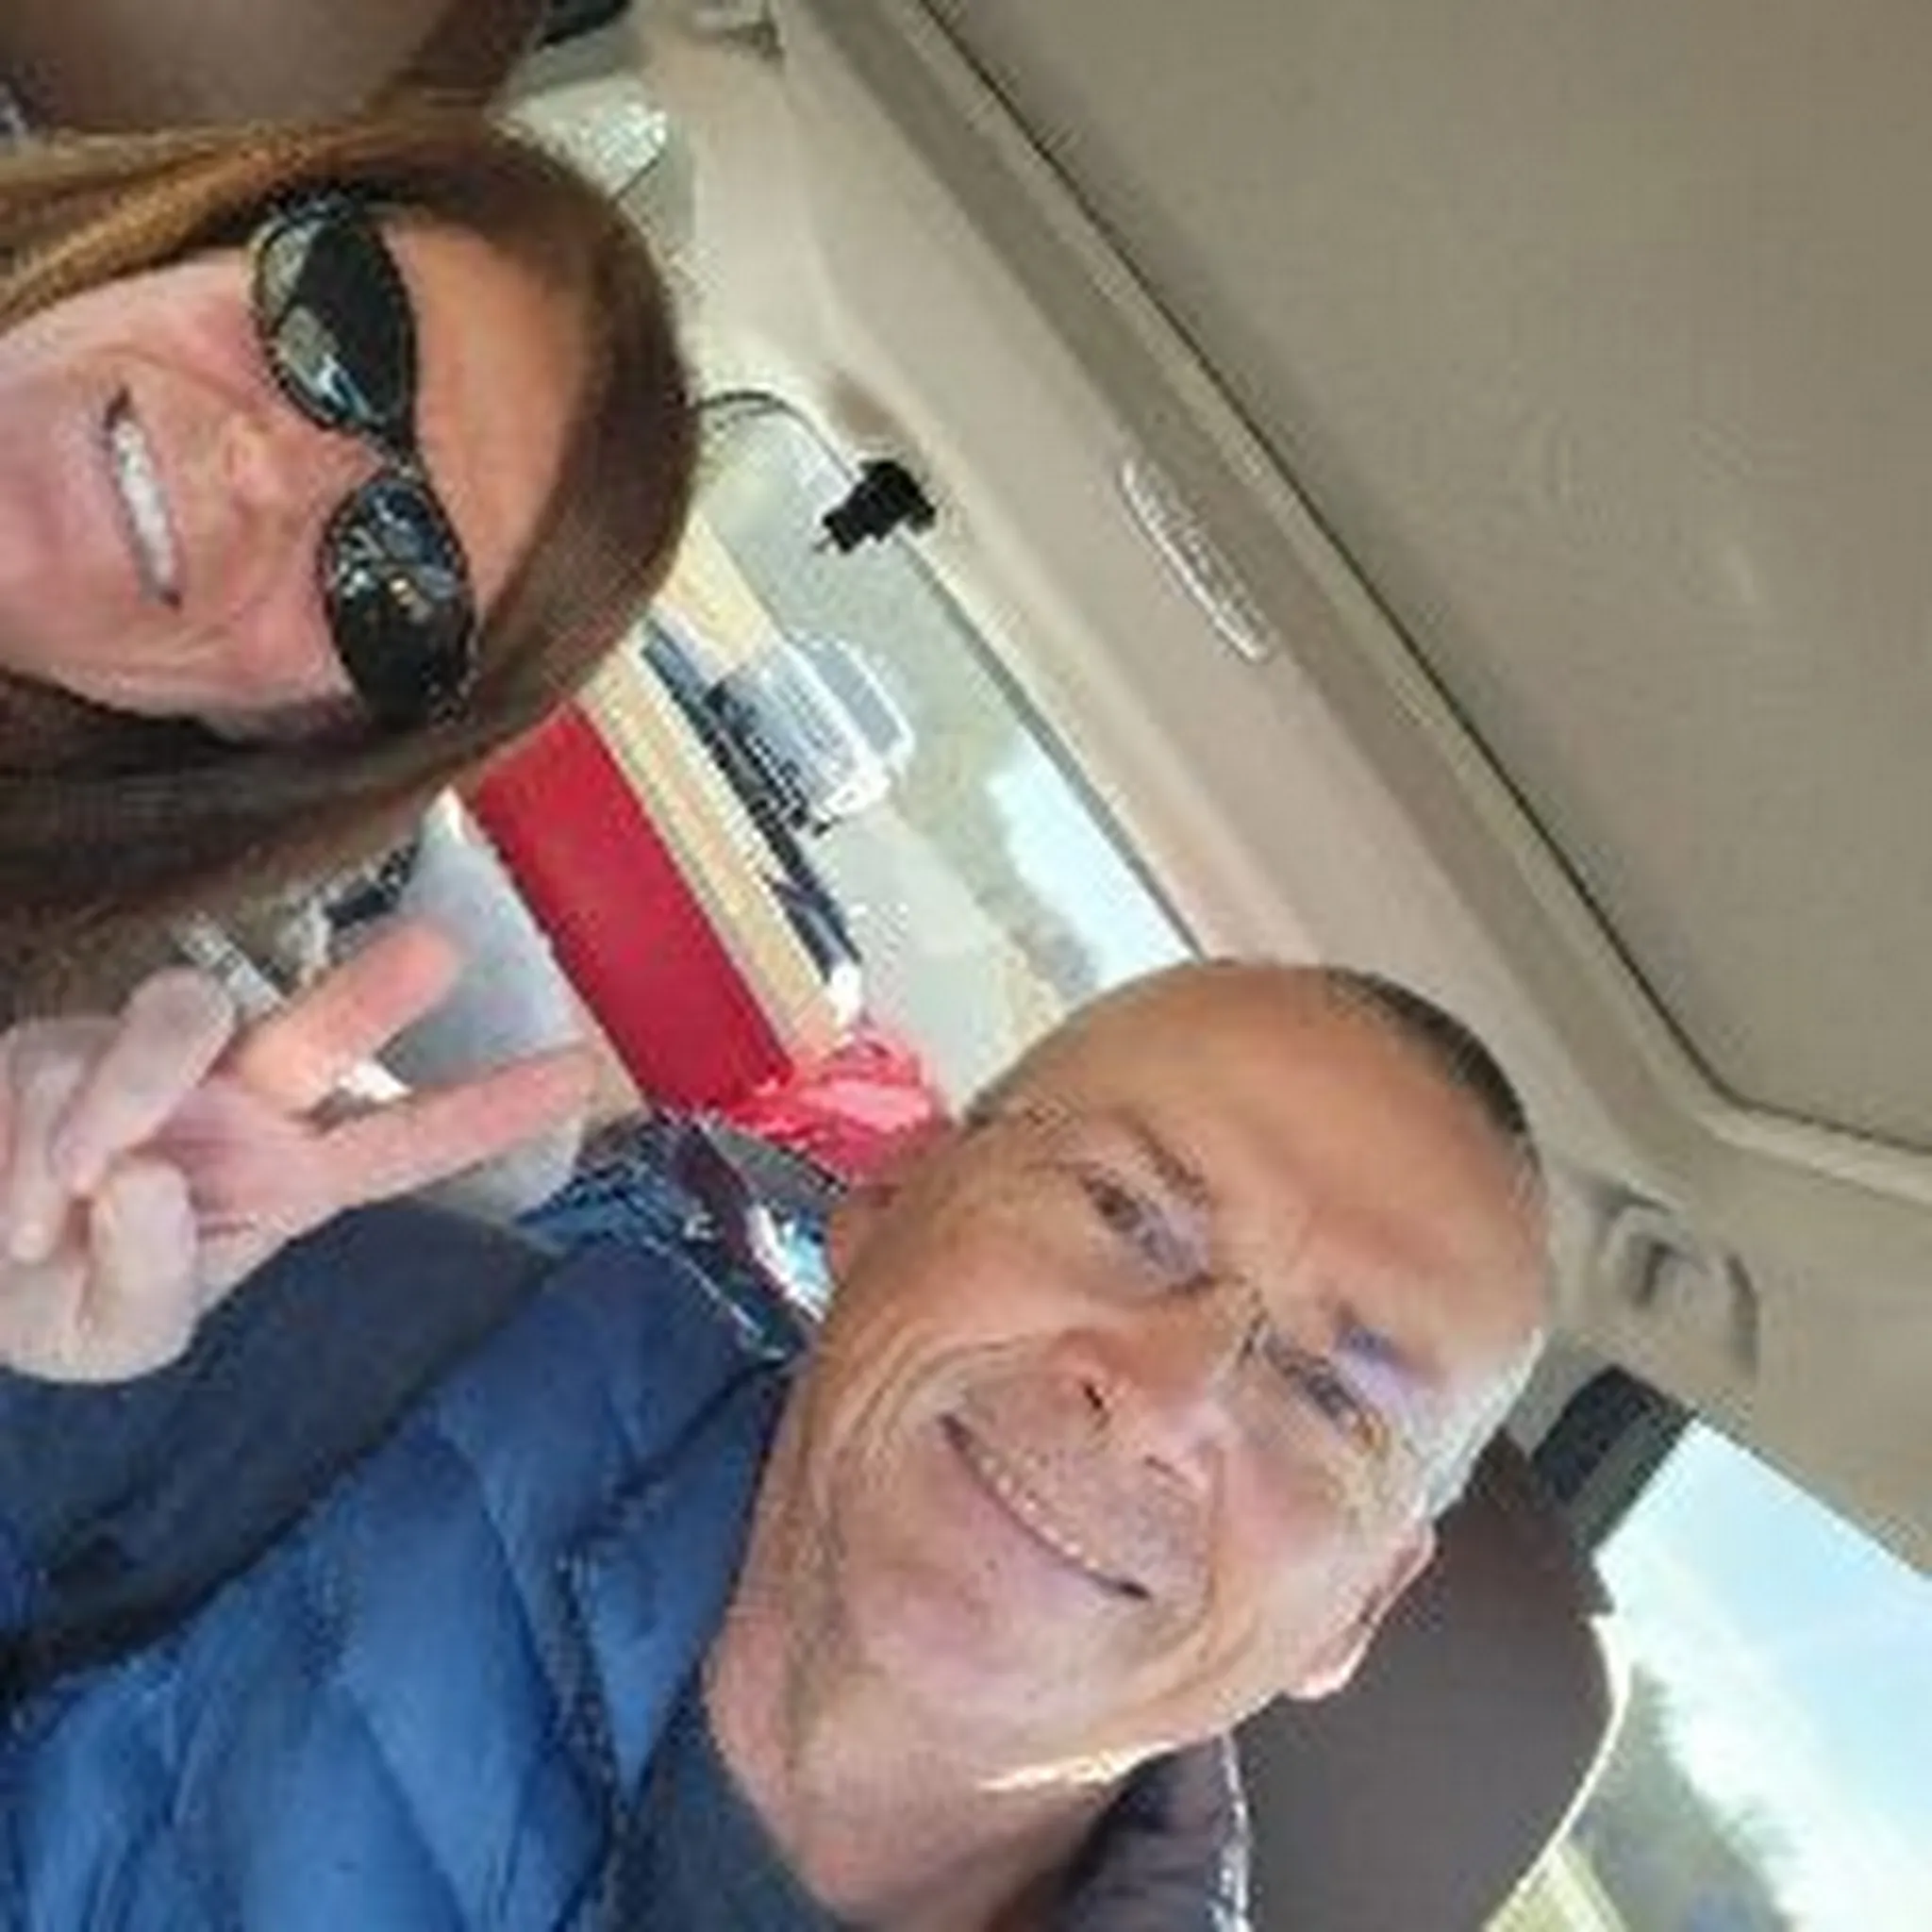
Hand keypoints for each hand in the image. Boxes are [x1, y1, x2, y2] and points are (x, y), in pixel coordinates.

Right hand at [0, 922, 590, 1382]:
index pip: (407, 1140)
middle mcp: (241, 1103)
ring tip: (67, 1192)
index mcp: (291, 1177)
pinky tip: (19, 1213)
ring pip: (181, 1013)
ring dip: (124, 1093)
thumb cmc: (69, 1302)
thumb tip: (148, 1178)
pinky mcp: (58, 1045)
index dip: (490, 1108)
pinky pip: (58, 1065)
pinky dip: (29, 1145)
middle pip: (321, 1033)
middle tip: (437, 949)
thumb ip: (151, 1279)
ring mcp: (156, 1065)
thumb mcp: (122, 1334)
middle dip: (375, 992)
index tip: (582, 1070)